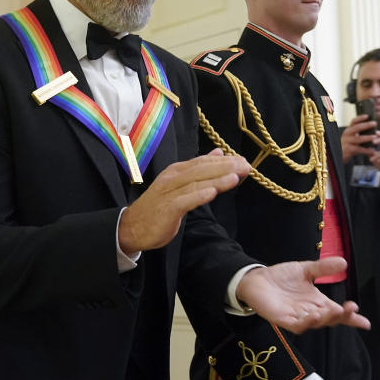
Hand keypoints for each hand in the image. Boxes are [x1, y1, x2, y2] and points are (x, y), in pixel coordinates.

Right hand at [119, 149, 248, 252]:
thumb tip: (218, 153)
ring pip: (196, 183)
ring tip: (235, 176)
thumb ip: (198, 170)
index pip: (203, 162)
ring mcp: (169, 193)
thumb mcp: (180, 185)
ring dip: (216, 180)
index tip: (243, 161)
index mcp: (177, 171)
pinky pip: (184, 201)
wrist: (133, 226)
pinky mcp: (167, 209)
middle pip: (202, 170)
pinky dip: (198, 196)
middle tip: (245, 166)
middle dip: (225, 167)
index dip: (223, 161)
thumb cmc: (159, 207)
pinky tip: (212, 193)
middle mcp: (173, 178)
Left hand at [236, 257, 370, 332]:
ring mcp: (297, 317)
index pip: (337, 312)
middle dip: (342, 316)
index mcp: (317, 302)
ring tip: (334, 311)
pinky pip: (297, 325)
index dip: (351, 318)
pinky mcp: (283, 320)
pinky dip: (306, 322)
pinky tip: (314, 315)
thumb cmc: (281, 277)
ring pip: (316, 324)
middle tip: (350, 308)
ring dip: (325, 319)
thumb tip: (344, 262)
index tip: (366, 323)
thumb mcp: (305, 269)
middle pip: (330, 319)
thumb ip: (323, 268)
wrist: (256, 279)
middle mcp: (310, 312)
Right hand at [340, 115, 376, 162]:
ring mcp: (347, 142)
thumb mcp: (351, 137)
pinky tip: (372, 151)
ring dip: (367, 137)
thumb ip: (358, 133)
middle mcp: (347, 134)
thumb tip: (371, 128)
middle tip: (375, 123)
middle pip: (357, 128)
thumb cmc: (349, 145)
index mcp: (349, 130)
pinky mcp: (348, 150)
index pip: (353, 121)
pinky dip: (366, 150)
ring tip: (375, 137)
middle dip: (366, 125)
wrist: (340, 155)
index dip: (360, 118)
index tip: (367, 115)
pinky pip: (359, 149)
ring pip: (358, 139)